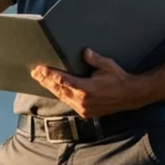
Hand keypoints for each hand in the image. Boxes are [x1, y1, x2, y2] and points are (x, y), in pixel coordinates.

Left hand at [30, 49, 146, 117]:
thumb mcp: (107, 65)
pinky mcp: (85, 112)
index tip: (39, 69)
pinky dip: (61, 95)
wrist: (130, 95)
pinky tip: (55, 89)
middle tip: (34, 73)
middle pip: (58, 89)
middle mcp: (82, 100)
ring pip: (62, 97)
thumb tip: (84, 52)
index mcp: (85, 89)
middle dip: (45, 80)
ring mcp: (83, 108)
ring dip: (51, 88)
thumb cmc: (119, 79)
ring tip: (41, 80)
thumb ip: (93, 59)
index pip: (62, 80)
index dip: (49, 74)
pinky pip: (69, 102)